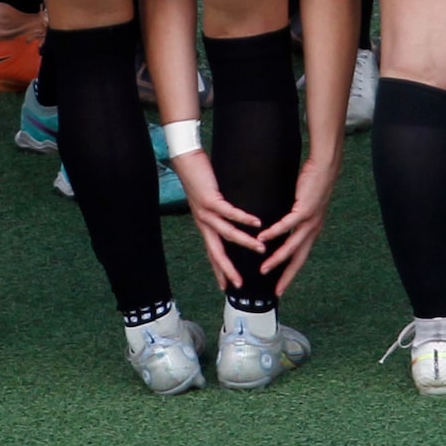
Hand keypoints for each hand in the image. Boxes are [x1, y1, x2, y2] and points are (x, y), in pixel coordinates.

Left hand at [173, 149, 264, 290]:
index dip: (219, 270)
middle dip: (227, 269)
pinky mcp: (210, 199)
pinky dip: (243, 218)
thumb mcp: (208, 200)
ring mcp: (206, 212)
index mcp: (204, 225)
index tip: (226, 286)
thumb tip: (231, 219)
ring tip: (261, 249)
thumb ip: (218, 212)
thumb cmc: (199, 177)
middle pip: (216, 252)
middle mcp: (203, 223)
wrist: (184, 160)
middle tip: (239, 284)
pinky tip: (256, 222)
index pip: (212, 253)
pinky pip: (229, 212)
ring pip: (227, 234)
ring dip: (245, 243)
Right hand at [256, 152, 341, 293]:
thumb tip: (283, 225)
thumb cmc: (313, 182)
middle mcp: (313, 229)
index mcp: (312, 230)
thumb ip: (295, 218)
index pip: (301, 256)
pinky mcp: (304, 209)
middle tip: (276, 290)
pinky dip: (274, 233)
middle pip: (299, 258)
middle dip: (286, 275)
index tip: (280, 287)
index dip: (291, 272)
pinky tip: (263, 238)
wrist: (326, 166)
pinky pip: (287, 225)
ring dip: (277, 258)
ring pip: (292, 245)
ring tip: (263, 268)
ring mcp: (310, 220)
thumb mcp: (304, 205)